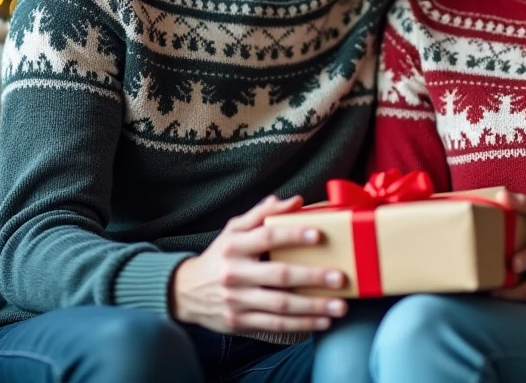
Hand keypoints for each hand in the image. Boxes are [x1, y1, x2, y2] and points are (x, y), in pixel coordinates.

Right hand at [170, 194, 347, 333]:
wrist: (186, 292)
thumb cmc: (220, 256)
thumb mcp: (234, 230)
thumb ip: (261, 214)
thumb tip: (295, 201)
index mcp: (234, 245)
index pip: (267, 236)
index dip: (293, 234)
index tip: (319, 235)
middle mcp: (234, 273)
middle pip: (279, 275)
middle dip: (312, 277)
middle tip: (339, 277)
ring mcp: (237, 300)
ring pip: (280, 305)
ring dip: (313, 307)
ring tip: (339, 306)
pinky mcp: (239, 321)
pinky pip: (275, 324)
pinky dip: (301, 325)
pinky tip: (322, 322)